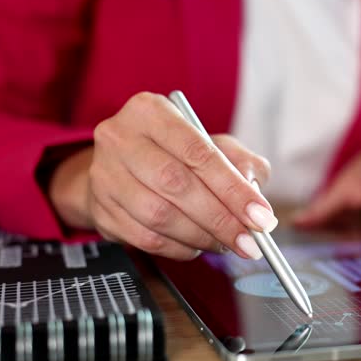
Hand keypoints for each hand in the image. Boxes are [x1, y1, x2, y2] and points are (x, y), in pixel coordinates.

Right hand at [49, 92, 276, 259]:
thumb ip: (241, 163)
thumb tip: (255, 193)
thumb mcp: (213, 145)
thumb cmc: (175, 154)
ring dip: (201, 237)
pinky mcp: (100, 209)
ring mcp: (104, 175)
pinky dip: (179, 248)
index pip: (198, 152)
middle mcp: (119, 138)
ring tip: (226, 243)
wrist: (122, 167)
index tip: (260, 216)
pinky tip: (197, 245)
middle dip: (220, 219)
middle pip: (176, 185)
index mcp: (150, 111)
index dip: (233, 189)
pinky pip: (145, 239)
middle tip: (249, 241)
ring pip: (159, 216)